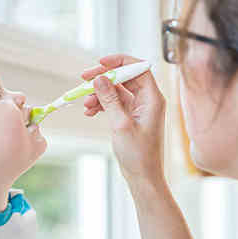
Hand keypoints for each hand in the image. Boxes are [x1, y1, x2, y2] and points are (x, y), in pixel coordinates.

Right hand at [83, 54, 166, 183]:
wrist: (143, 177)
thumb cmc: (138, 155)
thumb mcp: (120, 124)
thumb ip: (110, 99)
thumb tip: (99, 78)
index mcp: (153, 98)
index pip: (137, 68)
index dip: (119, 62)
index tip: (99, 63)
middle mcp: (148, 100)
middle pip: (124, 77)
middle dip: (104, 78)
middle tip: (84, 79)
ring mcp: (139, 108)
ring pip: (116, 91)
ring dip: (99, 94)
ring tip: (85, 104)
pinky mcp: (131, 117)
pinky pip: (114, 103)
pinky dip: (102, 105)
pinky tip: (90, 111)